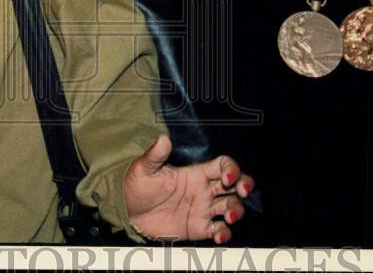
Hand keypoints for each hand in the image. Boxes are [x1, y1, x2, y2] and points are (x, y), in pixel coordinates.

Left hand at [124, 134, 253, 243]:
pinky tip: (219, 233)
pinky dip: (224, 233)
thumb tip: (164, 139)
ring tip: (230, 217)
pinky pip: (218, 230)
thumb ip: (155, 155)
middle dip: (244, 185)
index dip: (231, 169)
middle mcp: (203, 190)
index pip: (222, 165)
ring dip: (237, 210)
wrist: (129, 212)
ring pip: (231, 206)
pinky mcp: (198, 228)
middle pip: (234, 184)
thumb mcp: (144, 168)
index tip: (227, 178)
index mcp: (195, 173)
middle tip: (242, 191)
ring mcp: (203, 209)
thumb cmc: (137, 186)